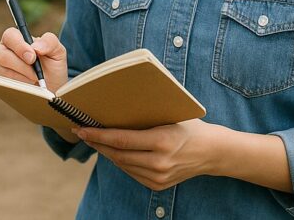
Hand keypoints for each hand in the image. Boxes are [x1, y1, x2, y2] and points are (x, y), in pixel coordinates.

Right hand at [0, 28, 68, 93]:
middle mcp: (4, 49)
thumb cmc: (53, 66)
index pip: (10, 35)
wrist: (52, 88)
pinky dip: (15, 85)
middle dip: (20, 65)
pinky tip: (27, 87)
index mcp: (17, 38)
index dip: (19, 46)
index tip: (32, 58)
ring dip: (20, 77)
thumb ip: (49, 42)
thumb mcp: (57, 51)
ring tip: (34, 80)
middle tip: (35, 74)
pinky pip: (0, 82)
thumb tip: (35, 46)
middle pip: (0, 53)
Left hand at [73, 119, 215, 190]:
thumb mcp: (169, 115)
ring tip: (95, 140)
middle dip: (97, 143)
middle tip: (81, 131)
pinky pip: (131, 172)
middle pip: (118, 154)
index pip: (121, 139)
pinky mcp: (157, 185)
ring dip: (106, 152)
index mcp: (162, 141)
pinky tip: (114, 151)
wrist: (211, 152)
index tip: (82, 128)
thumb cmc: (188, 126)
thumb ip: (145, 115)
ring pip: (122, 164)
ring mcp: (158, 177)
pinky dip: (120, 161)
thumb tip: (114, 108)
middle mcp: (159, 162)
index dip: (98, 135)